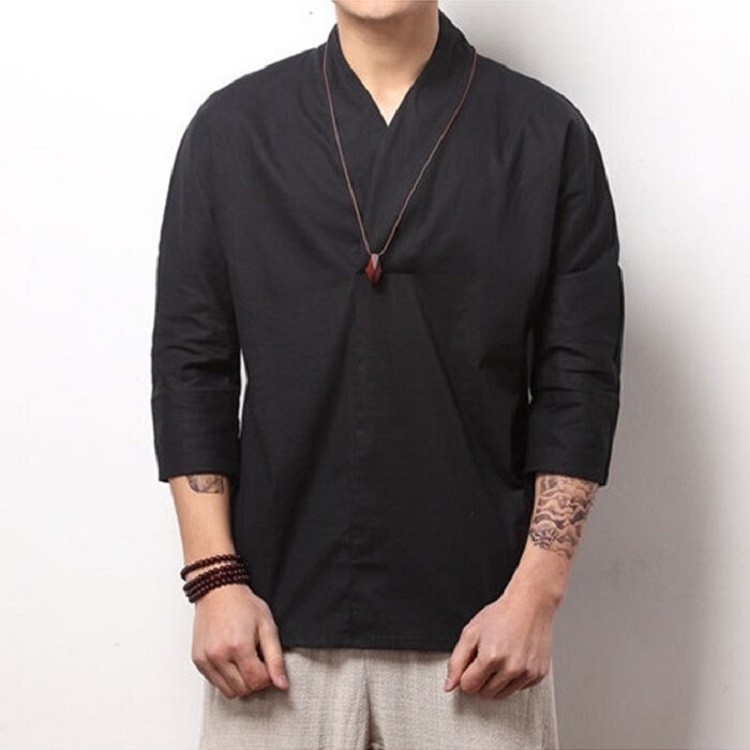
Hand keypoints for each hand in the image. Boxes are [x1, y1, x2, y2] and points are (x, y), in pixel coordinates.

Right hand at [191, 582, 288, 698]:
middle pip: (243, 690)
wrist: (218, 591)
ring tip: (244, 660)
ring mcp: (205, 659)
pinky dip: (226, 678)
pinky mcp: (197, 660)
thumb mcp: (267, 626)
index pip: (257, 682)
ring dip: (240, 682)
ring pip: (228, 691)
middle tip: (257, 661)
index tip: (268, 664)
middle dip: (254, 680)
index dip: (268, 677)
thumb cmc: (243, 605)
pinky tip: (231, 660)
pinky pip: (215, 683)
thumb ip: (276, 658)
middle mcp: (218, 655)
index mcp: (238, 646)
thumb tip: (282, 684)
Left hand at [444, 583, 557, 699]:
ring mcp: (527, 673)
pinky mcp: (538, 674)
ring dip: (496, 682)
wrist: (529, 605)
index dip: (466, 676)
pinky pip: (519, 689)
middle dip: (480, 680)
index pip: (468, 687)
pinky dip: (513, 679)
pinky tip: (513, 660)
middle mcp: (511, 668)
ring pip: (502, 695)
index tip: (470, 665)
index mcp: (491, 657)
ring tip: (498, 660)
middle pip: (485, 693)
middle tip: (485, 660)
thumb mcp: (471, 632)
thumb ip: (456, 661)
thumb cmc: (501, 615)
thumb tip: (449, 685)